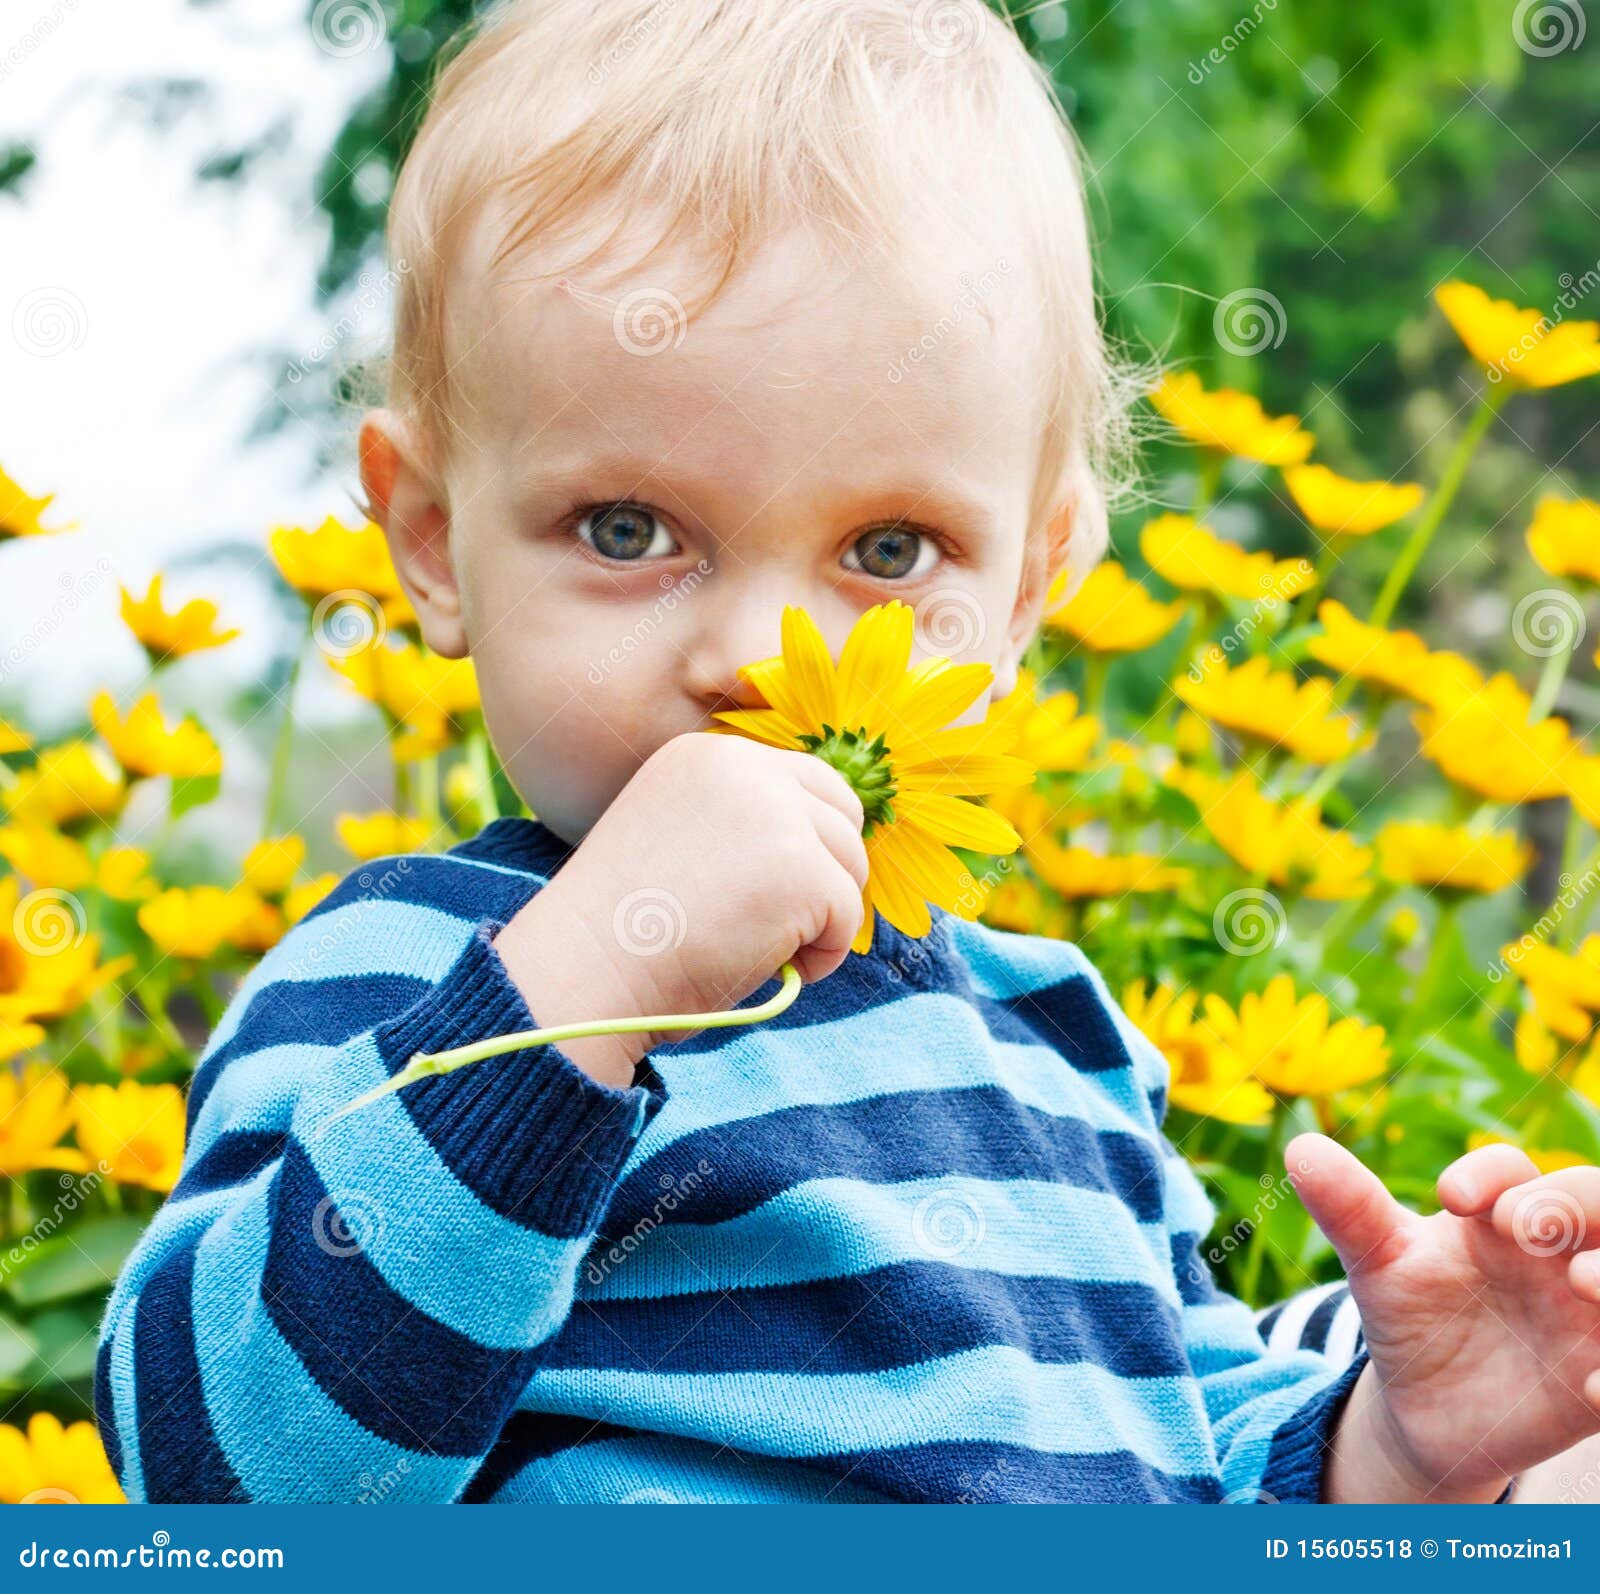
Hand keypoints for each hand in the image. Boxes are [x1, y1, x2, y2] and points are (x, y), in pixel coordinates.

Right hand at [492, 731, 868, 1086]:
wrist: (584, 971)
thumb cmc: (624, 931)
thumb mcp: (679, 841)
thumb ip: (739, 823)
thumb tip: (823, 847)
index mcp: (708, 754)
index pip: (806, 780)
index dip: (806, 842)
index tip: (772, 891)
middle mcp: (746, 766)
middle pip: (843, 814)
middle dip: (825, 874)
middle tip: (774, 925)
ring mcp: (778, 814)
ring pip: (850, 866)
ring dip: (820, 919)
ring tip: (757, 949)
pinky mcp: (803, 869)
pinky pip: (847, 916)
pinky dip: (821, 956)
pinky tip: (768, 969)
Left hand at [1287, 1132, 1599, 1502]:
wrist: (1426, 1408)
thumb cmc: (1410, 1314)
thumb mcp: (1377, 1264)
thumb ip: (1349, 1209)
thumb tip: (1300, 1147)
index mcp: (1500, 1213)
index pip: (1512, 1169)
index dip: (1490, 1173)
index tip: (1450, 1198)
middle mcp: (1555, 1253)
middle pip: (1594, 1198)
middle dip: (1572, 1203)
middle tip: (1525, 1229)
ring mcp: (1586, 1314)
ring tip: (1582, 1282)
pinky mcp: (1597, 1380)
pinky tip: (1591, 1389)